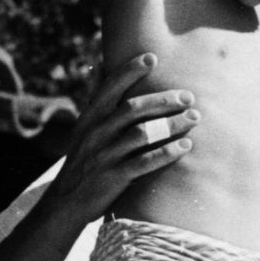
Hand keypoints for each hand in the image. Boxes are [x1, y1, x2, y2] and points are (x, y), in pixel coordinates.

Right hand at [54, 55, 197, 227]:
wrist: (65, 203)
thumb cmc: (83, 162)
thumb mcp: (84, 131)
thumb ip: (98, 104)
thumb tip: (101, 67)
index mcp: (89, 118)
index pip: (110, 88)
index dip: (129, 71)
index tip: (152, 57)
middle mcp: (96, 133)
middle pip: (133, 108)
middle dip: (163, 99)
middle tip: (189, 96)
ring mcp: (104, 156)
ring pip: (142, 133)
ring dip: (171, 124)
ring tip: (194, 118)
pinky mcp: (113, 178)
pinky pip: (144, 162)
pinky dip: (167, 153)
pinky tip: (186, 146)